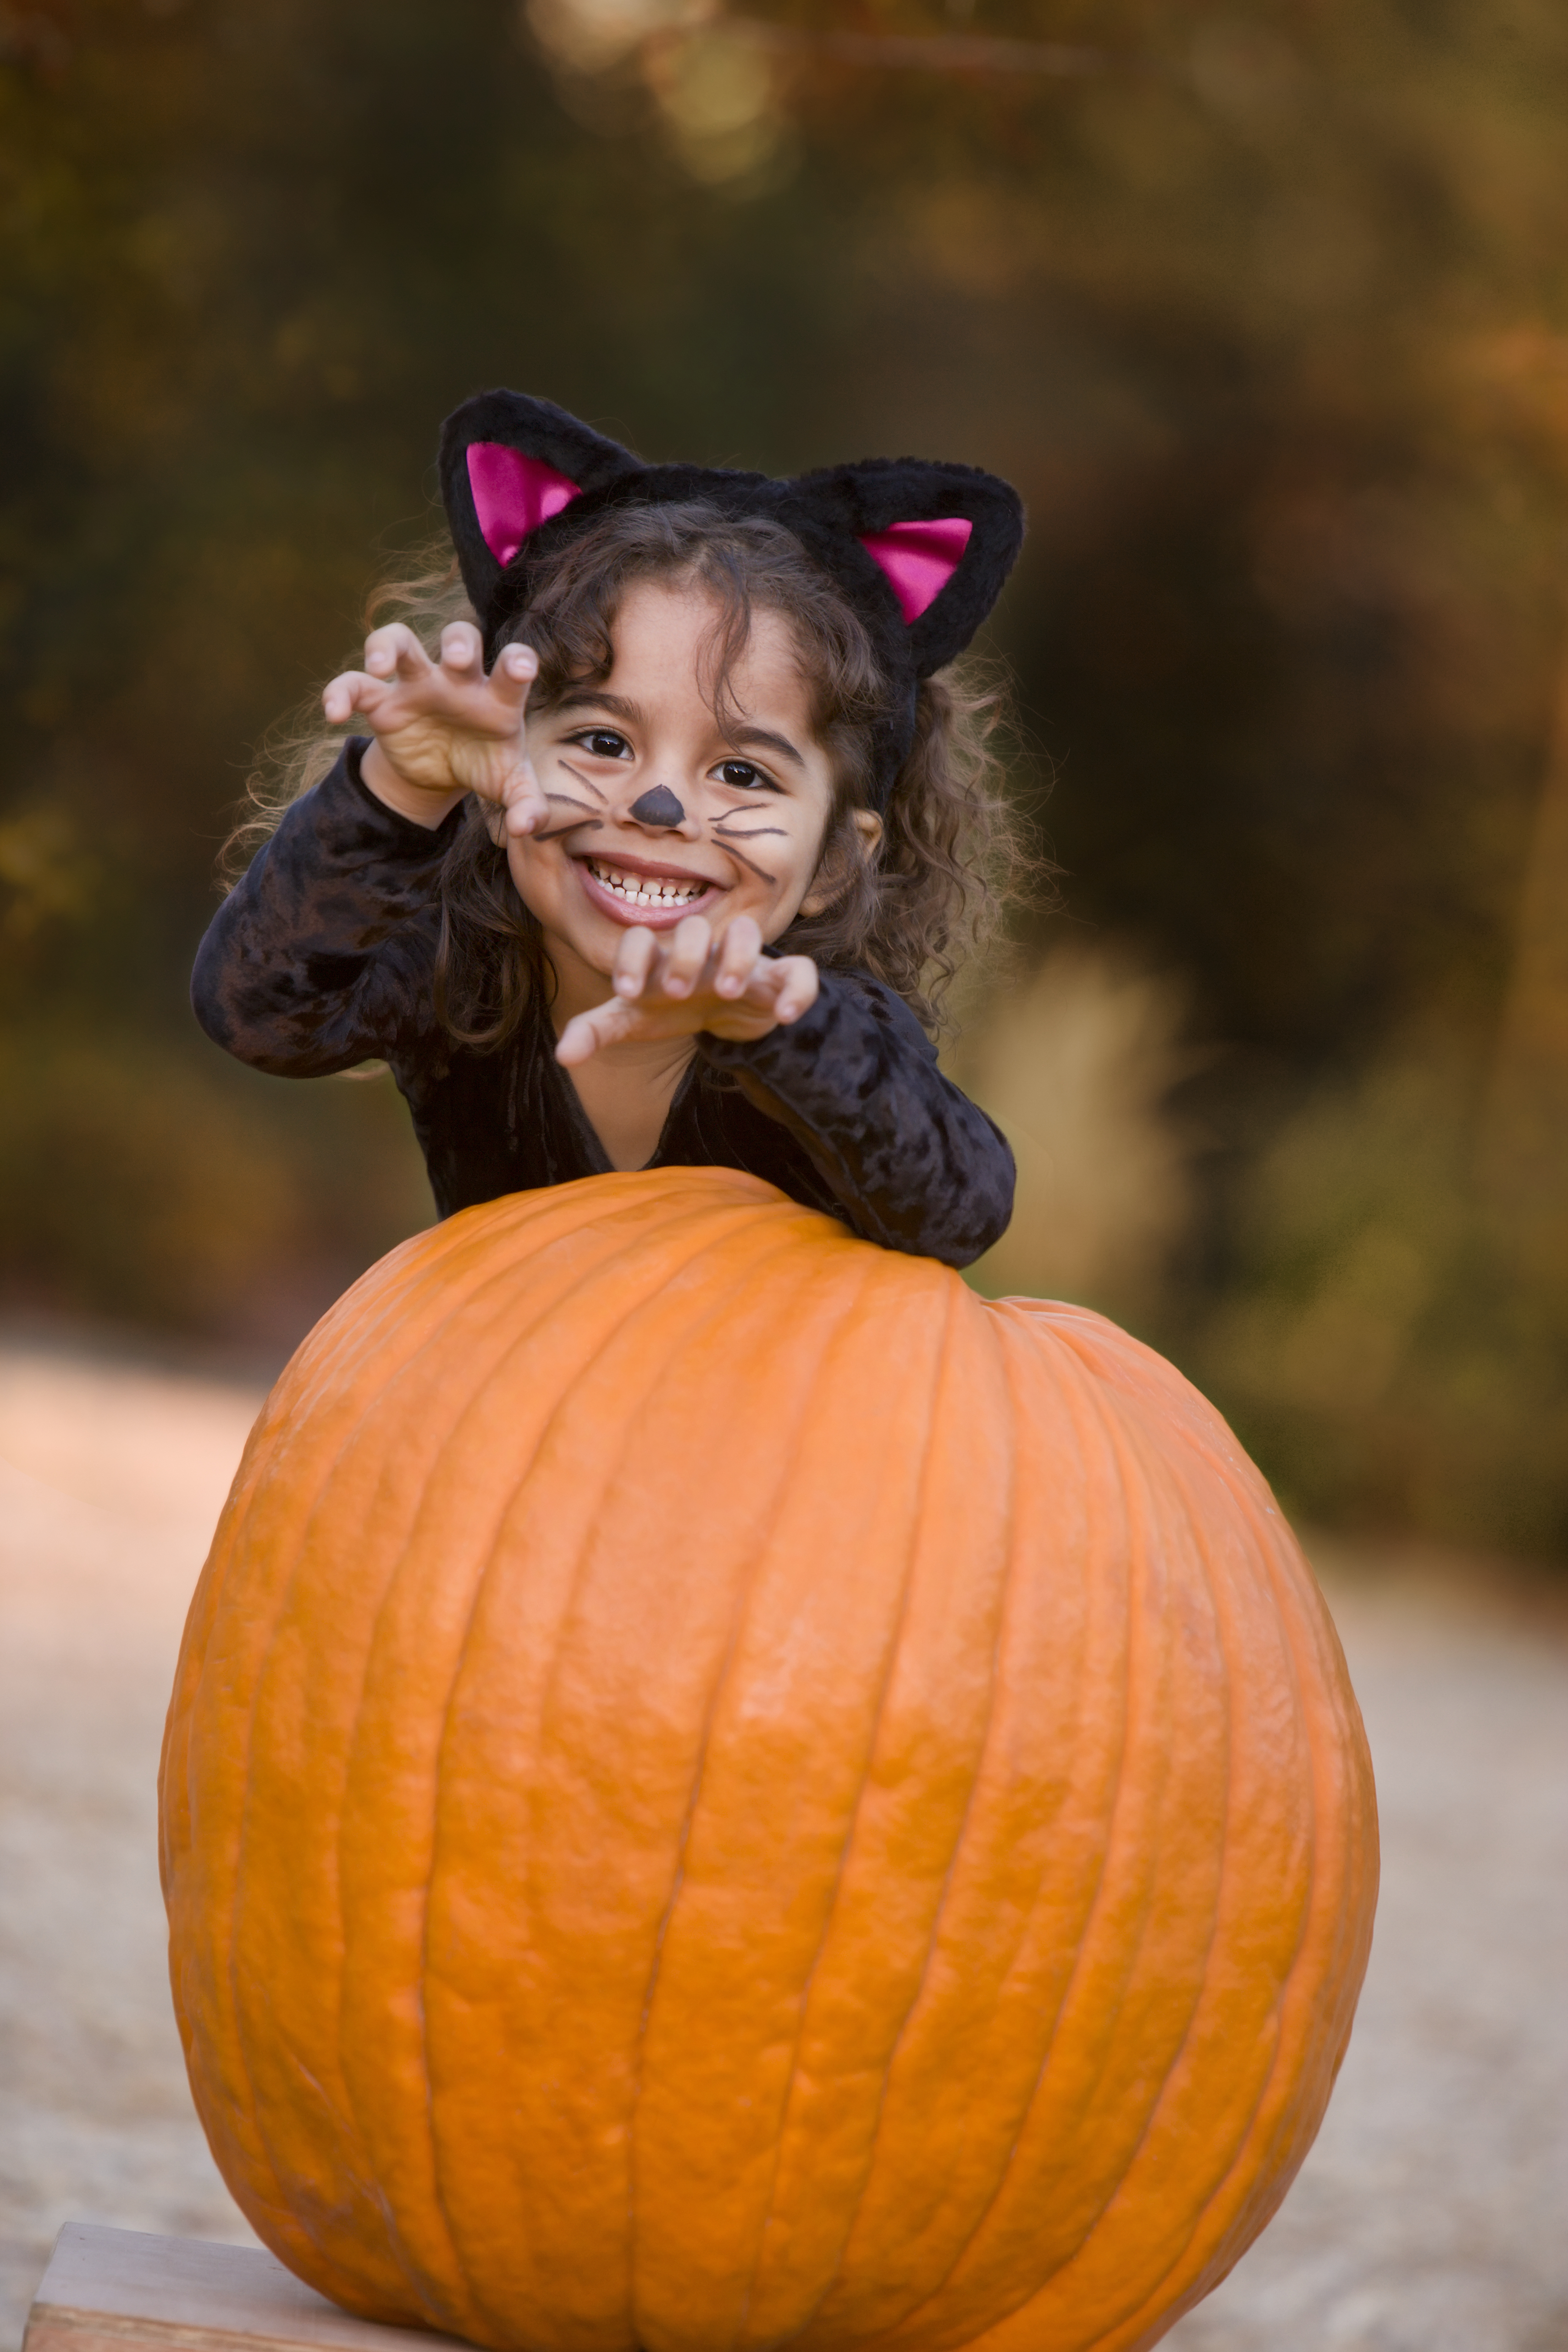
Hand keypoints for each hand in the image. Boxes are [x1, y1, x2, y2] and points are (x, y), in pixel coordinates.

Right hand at [322, 621, 547, 834]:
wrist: (440, 773)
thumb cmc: (482, 765)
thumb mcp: (509, 786)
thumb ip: (528, 806)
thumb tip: (526, 829)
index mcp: (496, 696)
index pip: (513, 665)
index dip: (517, 661)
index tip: (520, 668)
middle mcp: (457, 680)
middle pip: (459, 637)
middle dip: (457, 642)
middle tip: (455, 659)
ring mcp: (417, 685)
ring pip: (400, 641)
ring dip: (387, 645)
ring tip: (380, 666)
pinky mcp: (382, 701)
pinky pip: (355, 685)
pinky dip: (339, 692)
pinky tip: (333, 714)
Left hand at [554, 915, 818, 1066]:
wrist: (725, 1011)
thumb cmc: (671, 1007)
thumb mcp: (633, 1019)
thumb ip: (597, 1030)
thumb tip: (562, 1056)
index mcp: (662, 956)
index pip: (641, 939)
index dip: (632, 960)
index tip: (626, 992)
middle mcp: (703, 950)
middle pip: (695, 928)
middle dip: (687, 956)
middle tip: (679, 991)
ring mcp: (743, 960)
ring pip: (748, 933)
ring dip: (738, 957)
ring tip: (728, 990)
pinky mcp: (779, 978)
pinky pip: (798, 971)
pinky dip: (796, 990)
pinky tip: (784, 1017)